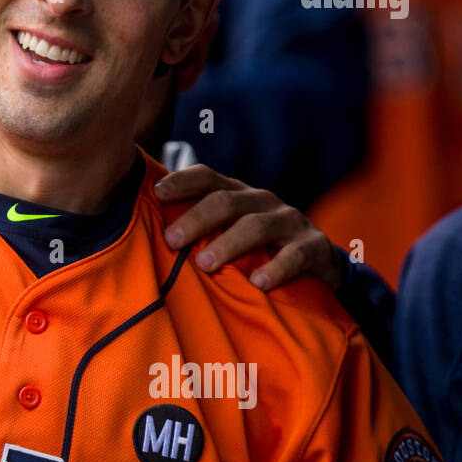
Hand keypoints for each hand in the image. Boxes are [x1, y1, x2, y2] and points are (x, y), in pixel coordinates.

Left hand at [153, 164, 342, 290]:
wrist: (318, 263)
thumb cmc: (257, 247)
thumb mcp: (229, 231)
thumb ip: (197, 229)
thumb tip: (143, 235)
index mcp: (236, 195)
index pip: (206, 177)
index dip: (181, 181)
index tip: (157, 194)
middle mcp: (261, 201)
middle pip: (226, 201)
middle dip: (196, 219)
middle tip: (171, 240)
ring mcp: (290, 221)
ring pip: (257, 225)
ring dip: (228, 243)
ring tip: (205, 264)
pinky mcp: (314, 247)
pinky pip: (295, 255)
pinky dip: (276, 268)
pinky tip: (258, 283)